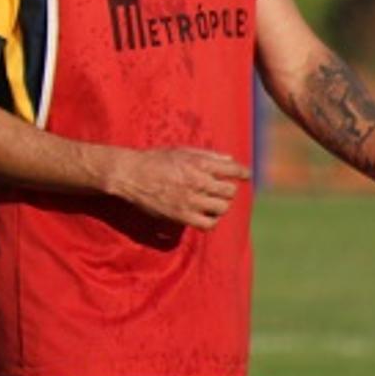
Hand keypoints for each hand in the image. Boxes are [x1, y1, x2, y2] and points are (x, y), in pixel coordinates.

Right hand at [107, 147, 250, 229]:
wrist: (129, 175)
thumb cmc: (154, 160)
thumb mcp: (180, 151)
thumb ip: (207, 155)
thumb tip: (230, 159)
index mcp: (198, 163)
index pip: (233, 169)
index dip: (242, 172)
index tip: (245, 175)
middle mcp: (197, 181)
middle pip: (229, 191)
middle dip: (227, 189)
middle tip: (219, 189)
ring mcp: (190, 200)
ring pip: (222, 208)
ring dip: (220, 205)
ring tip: (211, 202)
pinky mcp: (182, 216)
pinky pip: (208, 224)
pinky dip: (211, 220)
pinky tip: (205, 215)